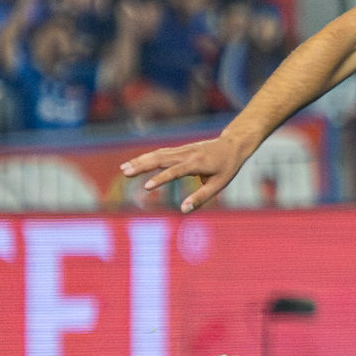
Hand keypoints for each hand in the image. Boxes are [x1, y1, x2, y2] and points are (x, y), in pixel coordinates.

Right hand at [121, 133, 252, 212]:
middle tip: (125, 172)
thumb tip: (183, 210)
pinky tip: (135, 163)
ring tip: (123, 169)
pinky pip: (161, 153)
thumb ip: (201, 197)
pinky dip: (147, 157)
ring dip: (140, 160)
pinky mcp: (180, 150)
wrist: (232, 145)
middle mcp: (187, 154)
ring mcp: (182, 150)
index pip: (175, 172)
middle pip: (161, 159)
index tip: (146, 187)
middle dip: (142, 165)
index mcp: (197, 163)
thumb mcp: (219, 185)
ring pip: (158, 154)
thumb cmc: (227, 167)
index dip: (161, 179)